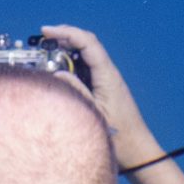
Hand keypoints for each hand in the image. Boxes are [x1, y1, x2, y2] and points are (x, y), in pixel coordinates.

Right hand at [35, 25, 157, 167]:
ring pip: (88, 54)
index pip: (87, 43)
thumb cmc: (120, 138)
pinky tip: (60, 68)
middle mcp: (109, 74)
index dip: (66, 32)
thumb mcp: (93, 114)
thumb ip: (76, 91)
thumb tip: (57, 73)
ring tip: (48, 49)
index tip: (46, 31)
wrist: (139, 153)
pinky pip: (88, 67)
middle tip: (44, 37)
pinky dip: (73, 62)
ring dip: (68, 48)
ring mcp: (108, 80)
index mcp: (108, 76)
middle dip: (65, 35)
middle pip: (87, 43)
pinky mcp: (106, 88)